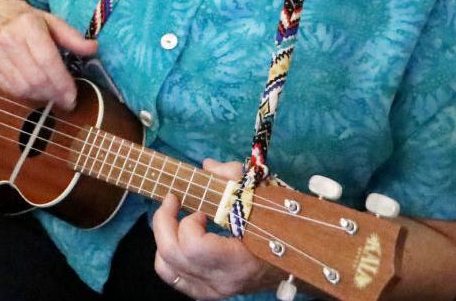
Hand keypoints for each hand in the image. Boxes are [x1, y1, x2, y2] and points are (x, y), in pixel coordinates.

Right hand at [0, 4, 97, 110]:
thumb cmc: (25, 20)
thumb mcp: (50, 21)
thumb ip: (72, 36)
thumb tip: (94, 48)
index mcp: (27, 25)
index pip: (47, 60)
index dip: (62, 82)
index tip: (73, 96)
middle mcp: (8, 39)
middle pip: (36, 78)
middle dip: (54, 94)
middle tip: (66, 101)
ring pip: (22, 87)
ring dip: (41, 97)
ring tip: (52, 97)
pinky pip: (9, 90)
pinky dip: (25, 96)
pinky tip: (35, 93)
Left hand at [152, 159, 280, 298]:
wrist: (292, 262)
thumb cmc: (278, 227)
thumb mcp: (262, 197)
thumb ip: (235, 177)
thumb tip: (208, 167)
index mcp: (239, 261)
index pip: (195, 247)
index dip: (188, 223)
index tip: (200, 209)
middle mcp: (222, 280)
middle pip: (172, 254)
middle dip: (164, 221)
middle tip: (172, 201)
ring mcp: (211, 289)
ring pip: (165, 266)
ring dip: (164, 236)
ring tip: (175, 219)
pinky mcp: (205, 292)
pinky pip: (171, 276)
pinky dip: (166, 255)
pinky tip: (177, 239)